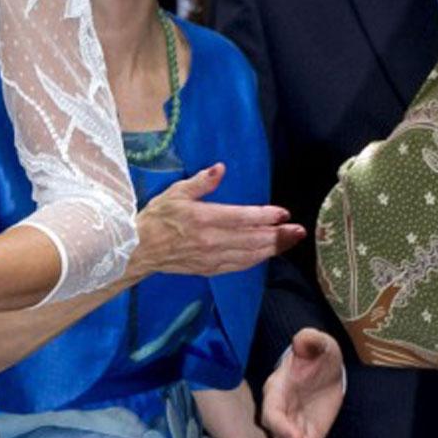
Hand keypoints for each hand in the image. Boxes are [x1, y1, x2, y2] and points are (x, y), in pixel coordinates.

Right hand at [135, 164, 303, 277]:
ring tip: (289, 242)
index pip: (244, 218)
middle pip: (253, 239)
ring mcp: (211, 257)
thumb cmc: (156, 218)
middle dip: (279, 235)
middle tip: (299, 231)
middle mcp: (211, 240)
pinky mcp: (208, 269)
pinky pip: (238, 265)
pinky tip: (266, 254)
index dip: (266, 216)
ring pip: (249, 255)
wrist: (138, 249)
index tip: (283, 213)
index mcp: (204, 219)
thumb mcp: (176, 193)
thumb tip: (220, 168)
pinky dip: (255, 260)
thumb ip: (200, 182)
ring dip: (272, 249)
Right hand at [261, 329, 348, 437]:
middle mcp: (282, 414)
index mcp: (278, 392)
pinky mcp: (310, 436)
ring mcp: (295, 427)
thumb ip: (310, 340)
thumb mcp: (318, 343)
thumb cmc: (316, 354)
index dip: (281, 428)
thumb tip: (303, 340)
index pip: (271, 414)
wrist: (324, 367)